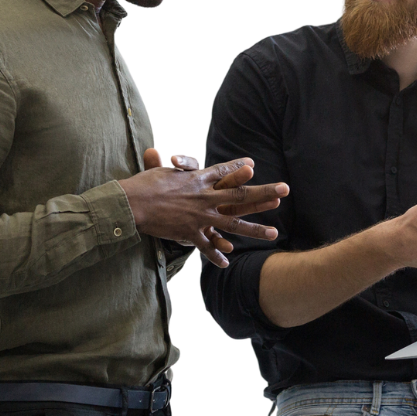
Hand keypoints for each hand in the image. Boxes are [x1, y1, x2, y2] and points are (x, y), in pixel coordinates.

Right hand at [122, 148, 288, 269]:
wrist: (132, 204)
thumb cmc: (144, 184)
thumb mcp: (162, 170)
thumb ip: (171, 165)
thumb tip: (166, 153)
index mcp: (199, 179)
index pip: (224, 172)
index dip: (239, 169)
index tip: (253, 165)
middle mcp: (205, 196)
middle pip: (240, 195)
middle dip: (265, 193)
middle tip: (284, 190)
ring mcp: (200, 216)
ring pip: (233, 224)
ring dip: (255, 229)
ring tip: (274, 233)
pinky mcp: (190, 233)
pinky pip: (208, 246)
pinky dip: (217, 255)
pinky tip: (228, 263)